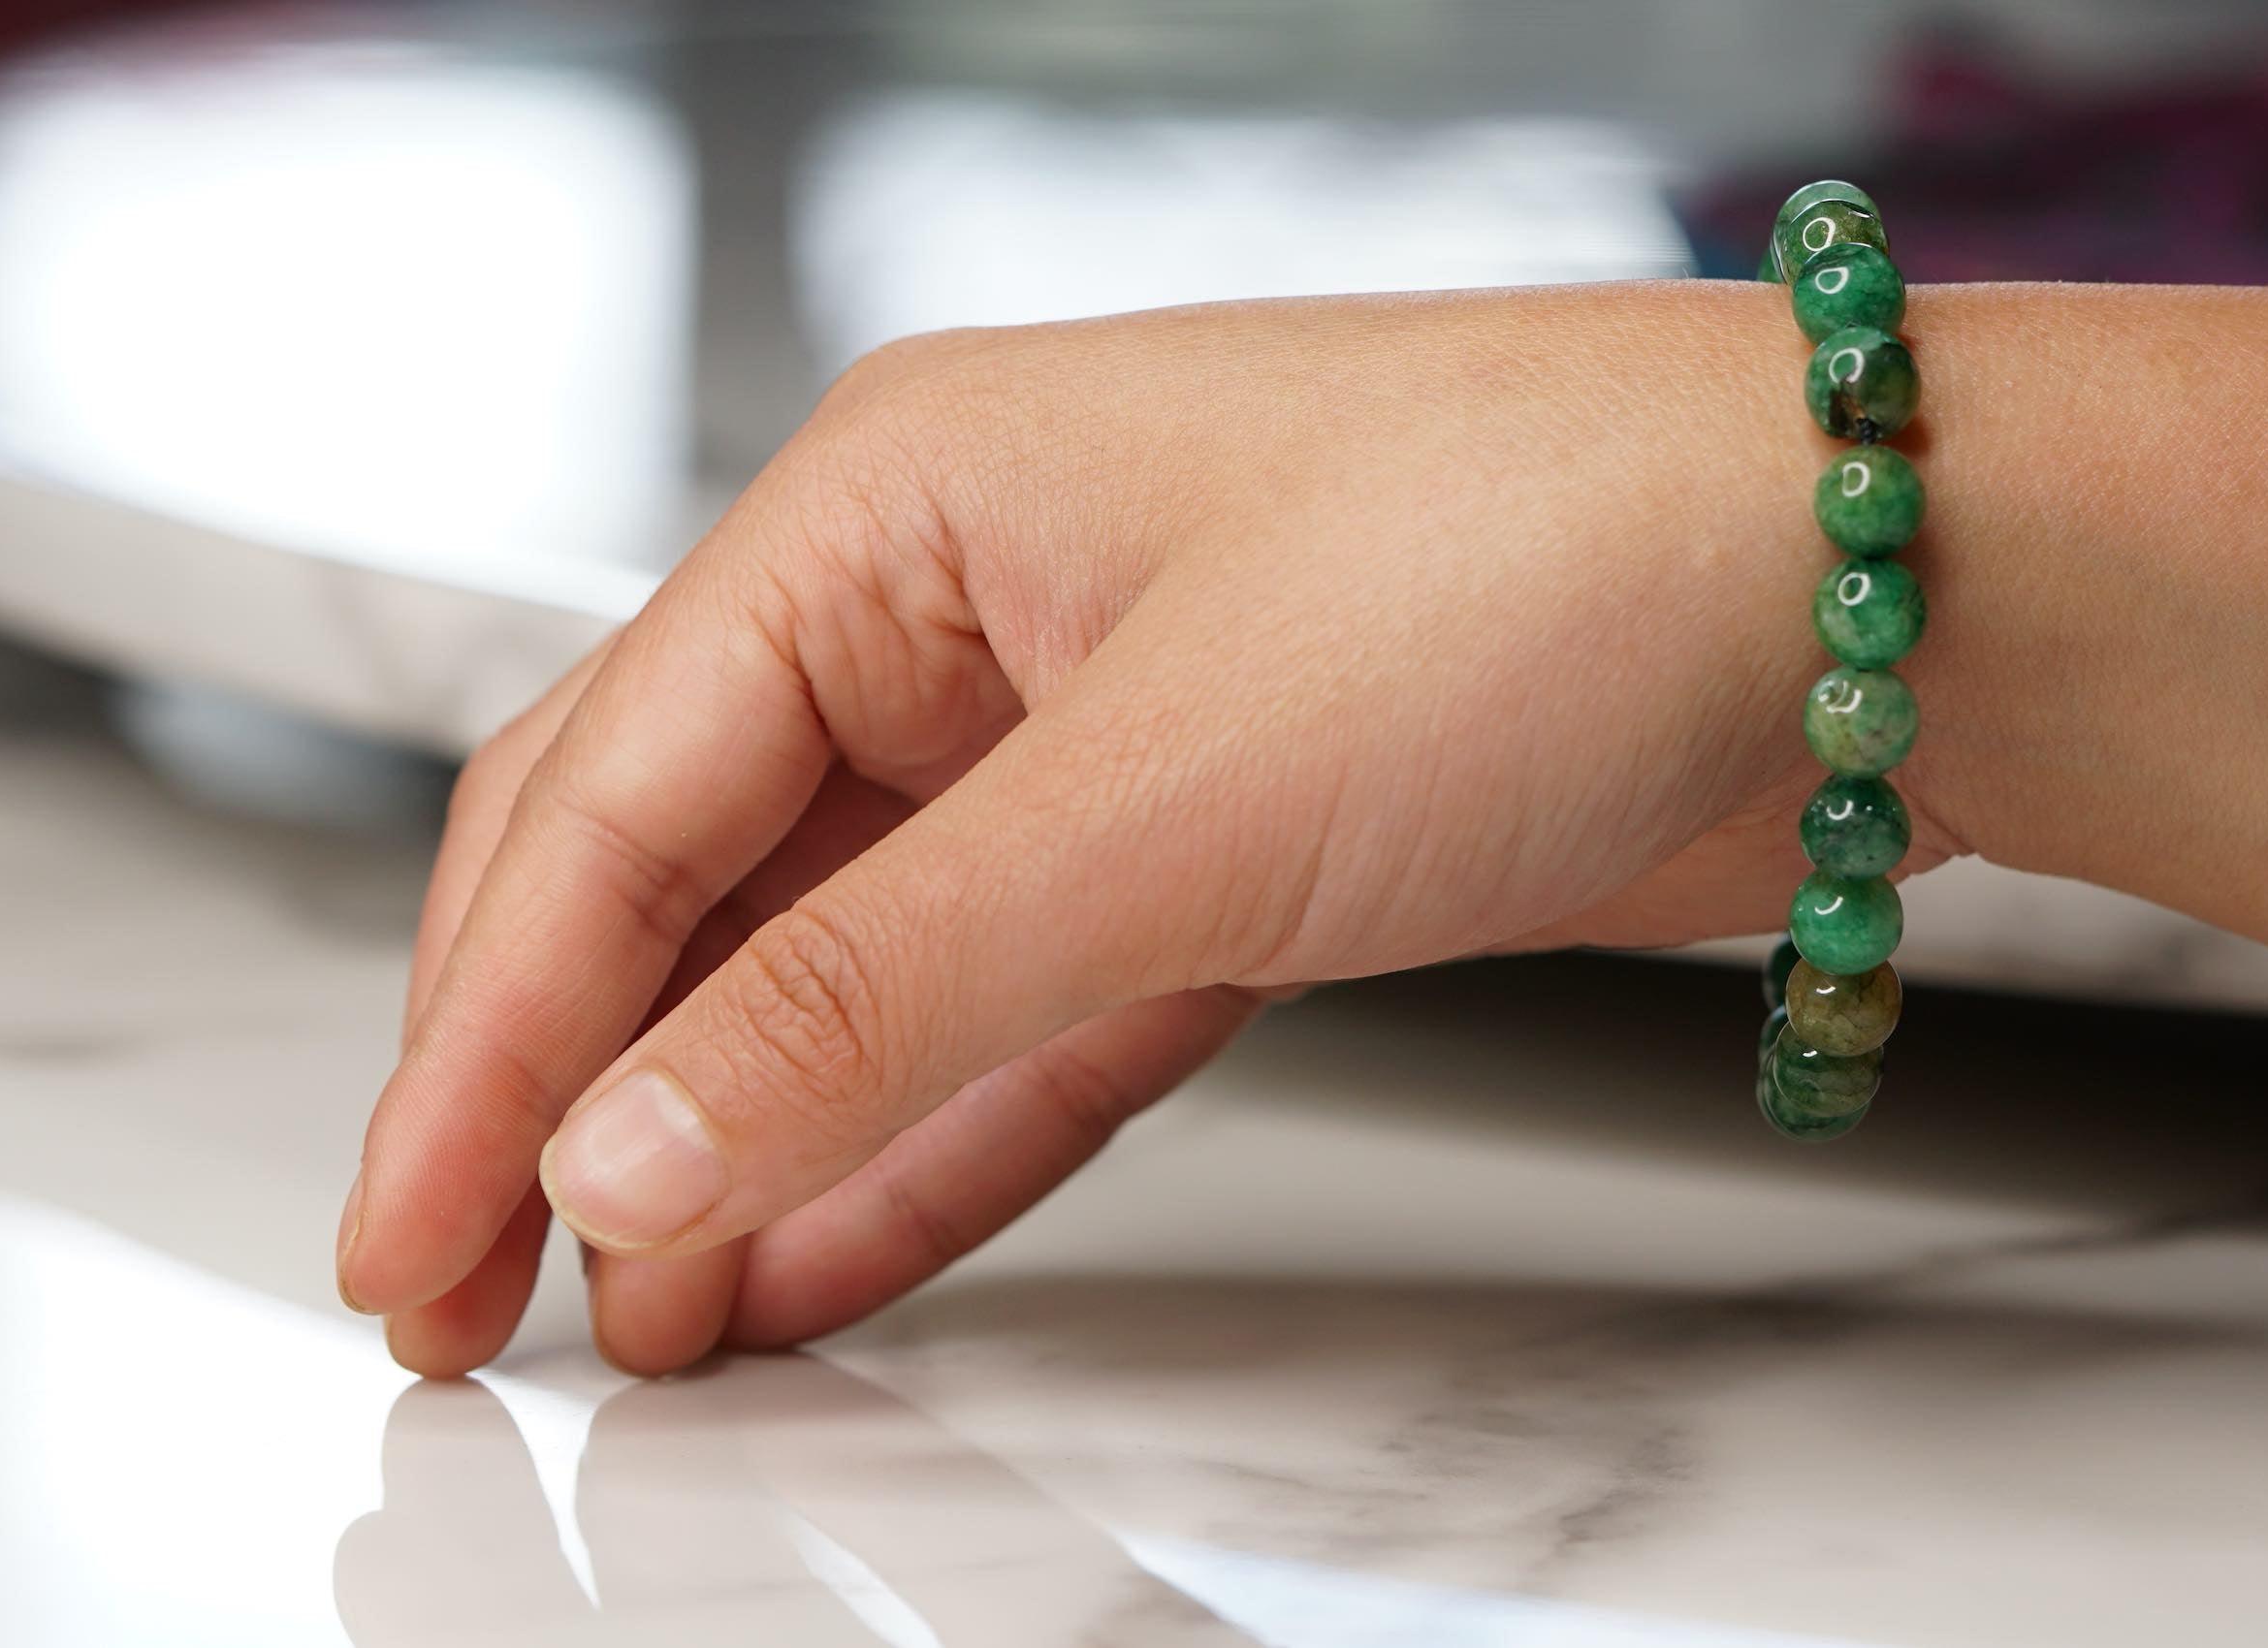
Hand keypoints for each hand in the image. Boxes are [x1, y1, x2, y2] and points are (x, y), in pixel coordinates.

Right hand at [337, 281, 1961, 1375]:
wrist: (1857, 586)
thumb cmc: (1545, 557)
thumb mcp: (1165, 793)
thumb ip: (879, 989)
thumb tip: (627, 1142)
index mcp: (895, 507)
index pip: (609, 794)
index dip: (483, 1034)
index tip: (410, 1233)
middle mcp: (972, 607)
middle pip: (685, 868)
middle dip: (562, 1082)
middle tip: (466, 1292)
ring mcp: (1096, 733)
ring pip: (842, 962)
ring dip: (733, 1136)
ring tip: (630, 1316)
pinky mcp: (1219, 851)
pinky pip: (1008, 1020)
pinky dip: (913, 1140)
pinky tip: (815, 1253)